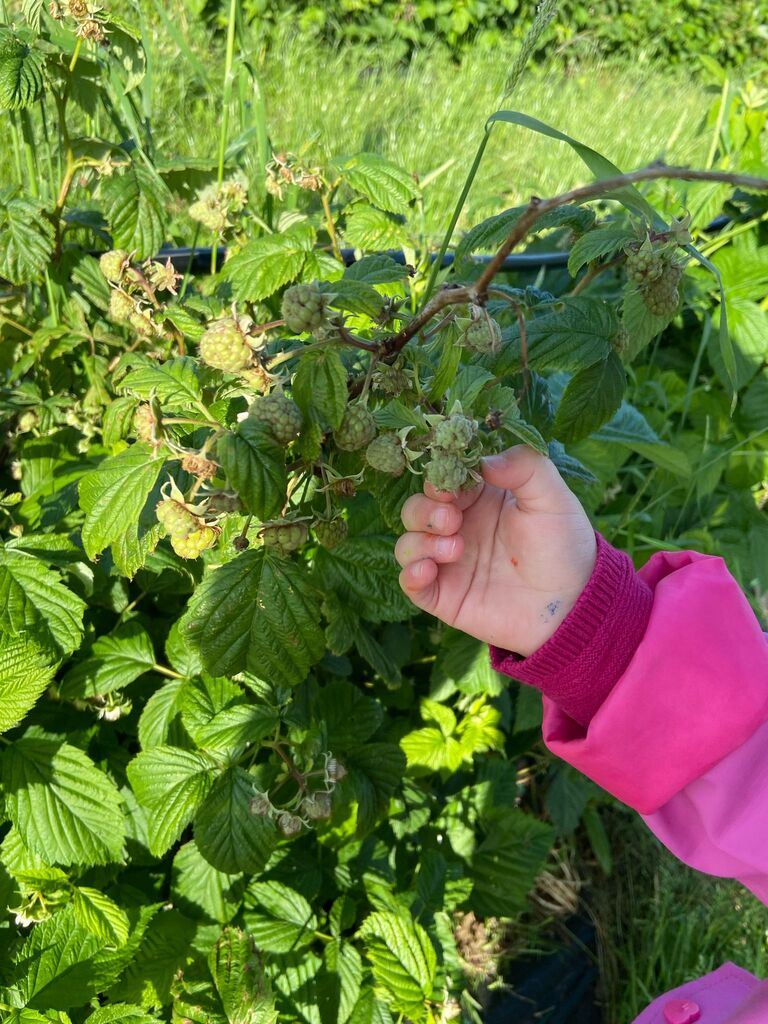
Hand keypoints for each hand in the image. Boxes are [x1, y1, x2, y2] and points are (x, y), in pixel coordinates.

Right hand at [396, 446, 596, 656]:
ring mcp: (448, 562)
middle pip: (416, 509)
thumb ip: (526, 467)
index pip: (442, 479)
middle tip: (451, 519)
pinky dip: (410, 573)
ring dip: (420, 541)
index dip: (440, 478)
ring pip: (407, 543)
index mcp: (480, 498)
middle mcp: (458, 527)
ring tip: (455, 548)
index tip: (449, 485)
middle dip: (426, 510)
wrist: (572, 605)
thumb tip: (485, 460)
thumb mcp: (553, 498)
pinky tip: (429, 570)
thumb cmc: (564, 547)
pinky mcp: (443, 595)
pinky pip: (409, 582)